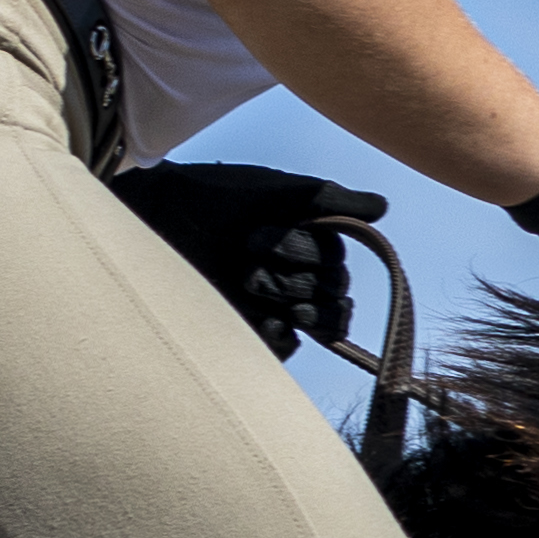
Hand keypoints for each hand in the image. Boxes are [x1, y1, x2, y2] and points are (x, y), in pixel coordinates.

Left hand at [111, 163, 386, 357]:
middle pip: (333, 294)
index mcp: (307, 244)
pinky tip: (258, 317)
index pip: (338, 266)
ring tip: (252, 283)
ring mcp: (275, 306)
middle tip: (246, 250)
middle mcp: (296, 276)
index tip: (260, 232)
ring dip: (294, 303)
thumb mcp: (275, 189)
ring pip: (321, 323)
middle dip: (294, 273)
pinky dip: (280, 335)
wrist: (155, 217)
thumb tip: (383, 207)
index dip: (308, 253)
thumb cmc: (212, 196)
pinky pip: (288, 348)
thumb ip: (330, 198)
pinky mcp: (251, 330)